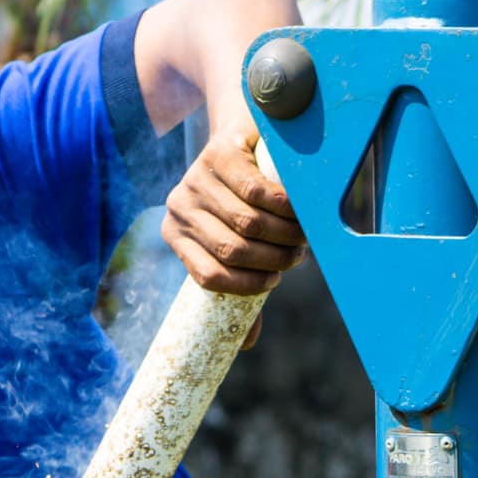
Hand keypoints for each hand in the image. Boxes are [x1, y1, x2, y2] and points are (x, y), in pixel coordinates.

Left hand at [162, 127, 306, 307]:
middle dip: (274, 259)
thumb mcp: (238, 240)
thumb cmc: (243, 199)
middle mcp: (178, 207)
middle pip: (233, 249)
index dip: (248, 285)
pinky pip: (257, 191)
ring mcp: (194, 178)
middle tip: (297, 255)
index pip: (209, 277)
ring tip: (302, 235)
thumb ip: (240, 283)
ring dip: (285, 234)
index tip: (274, 281)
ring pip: (248, 222)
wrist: (242, 133)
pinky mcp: (218, 154)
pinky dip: (286, 207)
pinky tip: (299, 211)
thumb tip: (245, 344)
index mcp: (175, 235)